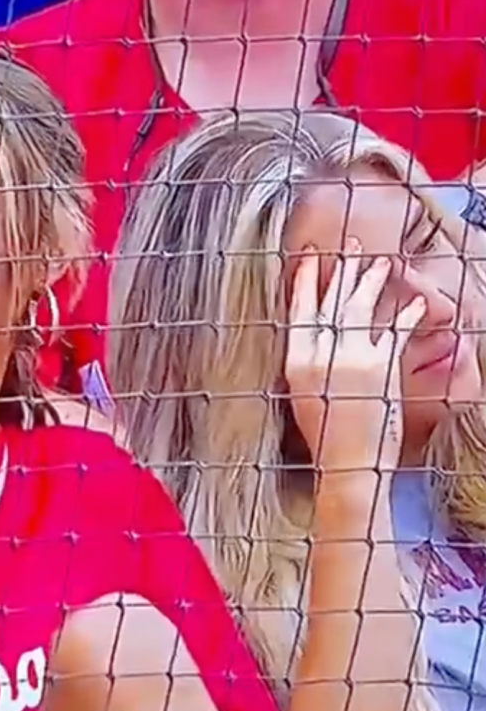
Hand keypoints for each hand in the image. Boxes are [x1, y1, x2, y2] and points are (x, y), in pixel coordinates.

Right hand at [286, 241, 425, 474]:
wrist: (347, 463)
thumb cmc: (323, 437)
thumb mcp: (302, 395)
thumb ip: (308, 362)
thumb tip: (319, 336)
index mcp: (295, 362)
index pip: (299, 310)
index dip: (304, 281)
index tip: (309, 258)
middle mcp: (321, 355)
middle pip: (331, 302)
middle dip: (342, 271)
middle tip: (350, 247)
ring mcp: (351, 358)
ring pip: (361, 308)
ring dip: (372, 282)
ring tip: (382, 263)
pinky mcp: (380, 367)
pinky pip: (395, 332)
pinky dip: (407, 315)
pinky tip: (415, 303)